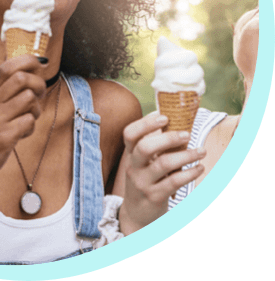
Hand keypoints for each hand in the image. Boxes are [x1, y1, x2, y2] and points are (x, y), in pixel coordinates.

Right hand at [0, 55, 46, 195]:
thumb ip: (0, 92)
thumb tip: (26, 74)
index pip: (6, 67)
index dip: (28, 61)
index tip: (41, 64)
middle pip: (21, 78)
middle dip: (38, 84)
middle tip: (39, 95)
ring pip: (29, 99)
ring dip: (35, 109)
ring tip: (28, 119)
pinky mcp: (4, 137)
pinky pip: (29, 122)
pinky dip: (31, 128)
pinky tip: (22, 134)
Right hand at [119, 112, 205, 234]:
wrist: (137, 215)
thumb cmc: (146, 181)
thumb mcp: (143, 164)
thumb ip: (154, 146)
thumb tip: (174, 121)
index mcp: (131, 154)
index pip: (129, 134)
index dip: (145, 123)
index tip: (164, 116)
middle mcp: (134, 167)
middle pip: (145, 147)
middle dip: (168, 138)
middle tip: (187, 134)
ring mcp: (143, 182)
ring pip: (163, 164)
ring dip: (186, 155)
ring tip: (201, 151)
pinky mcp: (154, 196)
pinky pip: (174, 182)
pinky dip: (189, 173)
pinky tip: (199, 168)